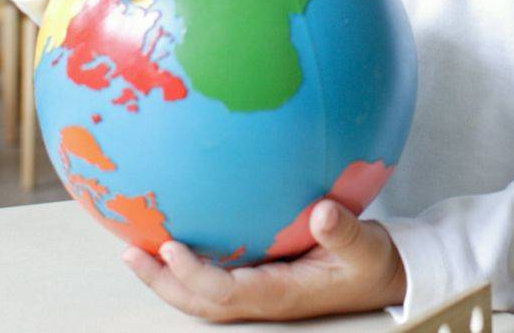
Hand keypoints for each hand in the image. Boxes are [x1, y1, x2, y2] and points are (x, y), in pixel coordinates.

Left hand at [122, 201, 406, 321]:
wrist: (384, 275)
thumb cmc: (374, 262)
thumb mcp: (367, 246)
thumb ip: (343, 231)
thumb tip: (322, 212)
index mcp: (282, 295)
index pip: (225, 293)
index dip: (194, 275)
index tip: (170, 247)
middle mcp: (264, 299)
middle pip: (200, 301)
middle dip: (162, 282)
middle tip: (128, 252)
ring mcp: (261, 292)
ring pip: (203, 295)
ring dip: (169, 277)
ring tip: (137, 249)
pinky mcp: (264, 279)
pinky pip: (218, 277)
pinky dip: (191, 265)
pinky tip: (179, 239)